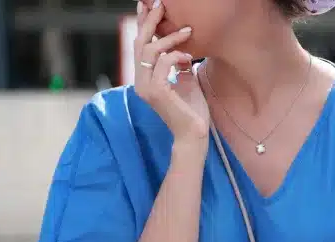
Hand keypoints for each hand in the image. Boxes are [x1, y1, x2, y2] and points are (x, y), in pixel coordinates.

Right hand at [134, 1, 208, 140]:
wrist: (194, 135)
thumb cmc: (192, 112)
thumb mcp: (186, 83)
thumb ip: (179, 67)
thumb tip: (181, 51)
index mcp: (145, 79)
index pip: (140, 47)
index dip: (143, 25)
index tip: (148, 6)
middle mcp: (140, 82)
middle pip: (140, 44)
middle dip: (150, 22)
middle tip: (161, 5)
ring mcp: (146, 87)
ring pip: (151, 51)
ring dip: (170, 38)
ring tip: (188, 31)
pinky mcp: (156, 92)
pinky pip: (163, 64)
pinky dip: (176, 56)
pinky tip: (189, 58)